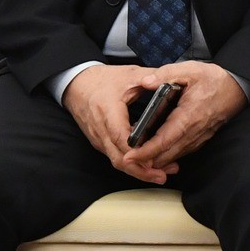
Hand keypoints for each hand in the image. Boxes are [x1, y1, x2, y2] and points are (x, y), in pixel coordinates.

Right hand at [63, 63, 172, 182]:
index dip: (136, 151)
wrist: (77, 85)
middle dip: (141, 171)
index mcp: (108, 111)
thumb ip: (151, 78)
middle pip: (119, 158)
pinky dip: (131, 164)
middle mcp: (101, 129)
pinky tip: (147, 164)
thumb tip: (172, 81)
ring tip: (160, 174)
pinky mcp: (100, 142)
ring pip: (117, 162)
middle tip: (162, 175)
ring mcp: (99, 139)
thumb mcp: (128, 74)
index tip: (153, 158)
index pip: (120, 137)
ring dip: (138, 171)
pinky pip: (115, 157)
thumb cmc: (102, 80)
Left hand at [121, 60, 246, 174]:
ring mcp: (198, 138)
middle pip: (167, 154)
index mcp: (188, 116)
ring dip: (156, 160)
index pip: (164, 140)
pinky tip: (156, 152)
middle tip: (126, 160)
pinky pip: (182, 152)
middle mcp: (193, 132)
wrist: (236, 88)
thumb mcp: (189, 69)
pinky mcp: (200, 139)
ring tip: (137, 158)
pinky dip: (167, 155)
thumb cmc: (213, 79)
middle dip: (146, 161)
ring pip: (174, 156)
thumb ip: (166, 74)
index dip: (146, 151)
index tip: (130, 156)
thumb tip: (146, 82)